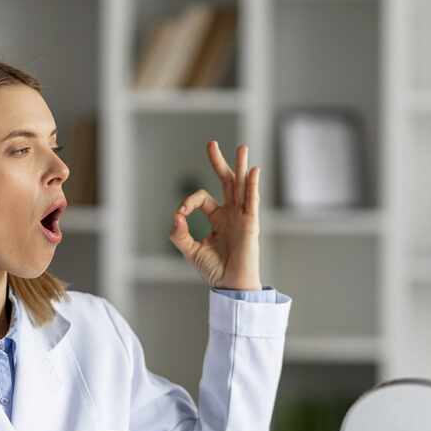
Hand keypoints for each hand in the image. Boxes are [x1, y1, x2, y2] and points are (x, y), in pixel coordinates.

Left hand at [169, 141, 261, 290]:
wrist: (231, 287)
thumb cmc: (215, 271)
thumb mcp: (191, 251)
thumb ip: (180, 234)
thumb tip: (176, 216)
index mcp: (218, 219)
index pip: (203, 199)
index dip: (188, 202)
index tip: (181, 214)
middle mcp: (232, 214)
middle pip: (227, 182)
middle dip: (220, 162)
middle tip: (212, 144)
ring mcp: (243, 217)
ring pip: (241, 186)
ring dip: (241, 166)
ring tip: (243, 147)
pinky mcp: (251, 224)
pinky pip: (252, 201)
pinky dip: (252, 186)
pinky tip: (253, 170)